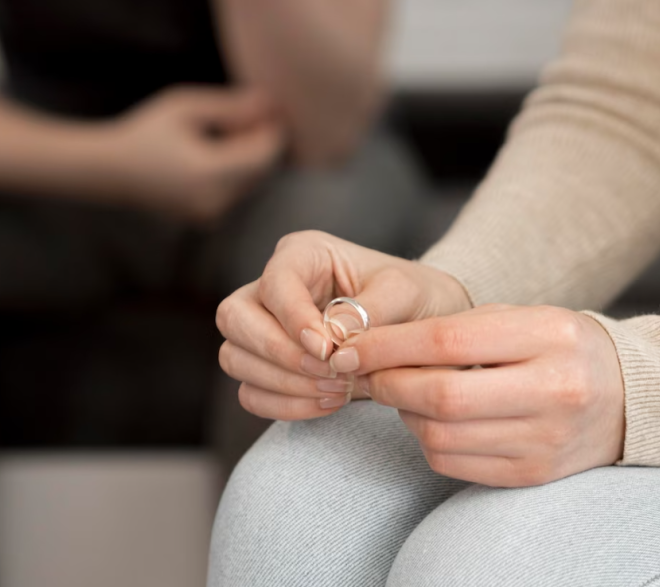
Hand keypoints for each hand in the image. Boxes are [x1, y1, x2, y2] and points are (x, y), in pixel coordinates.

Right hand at [98, 85, 282, 222]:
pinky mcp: (208, 218)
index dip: (273, 131)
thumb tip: (269, 102)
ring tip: (226, 131)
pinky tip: (216, 150)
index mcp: (208, 173)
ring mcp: (211, 214)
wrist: (110, 171)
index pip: (264, 155)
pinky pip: (236, 191)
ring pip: (251, 182)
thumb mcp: (186, 109)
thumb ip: (229, 107)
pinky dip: (236, 171)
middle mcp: (214, 200)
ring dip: (250, 156)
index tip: (270, 108)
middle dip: (261, 142)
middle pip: (261, 170)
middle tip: (247, 114)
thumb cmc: (146, 132)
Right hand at [216, 231, 472, 420]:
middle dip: (279, 354)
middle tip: (331, 373)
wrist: (425, 330)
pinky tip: (328, 403)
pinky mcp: (267, 366)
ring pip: (234, 357)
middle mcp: (273, 286)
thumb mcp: (405, 293)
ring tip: (339, 389)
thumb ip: (368, 311)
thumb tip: (330, 339)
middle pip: (235, 318)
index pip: (274, 283)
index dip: (293, 319)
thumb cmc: (415, 298)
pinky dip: (284, 405)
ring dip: (283, 383)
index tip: (327, 350)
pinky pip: (250, 392)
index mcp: (303, 253)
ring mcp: (263, 327)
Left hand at [346, 305, 624, 487]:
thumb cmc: (560, 347)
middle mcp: (553, 391)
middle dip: (389, 383)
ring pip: (440, 436)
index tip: (351, 347)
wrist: (626, 397)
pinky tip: (432, 420)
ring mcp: (545, 439)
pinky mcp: (533, 474)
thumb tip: (378, 349)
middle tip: (368, 373)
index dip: (387, 345)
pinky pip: (454, 464)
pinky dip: (427, 441)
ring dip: (405, 414)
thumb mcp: (524, 317)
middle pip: (440, 396)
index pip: (447, 340)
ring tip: (405, 392)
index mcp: (549, 336)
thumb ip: (459, 327)